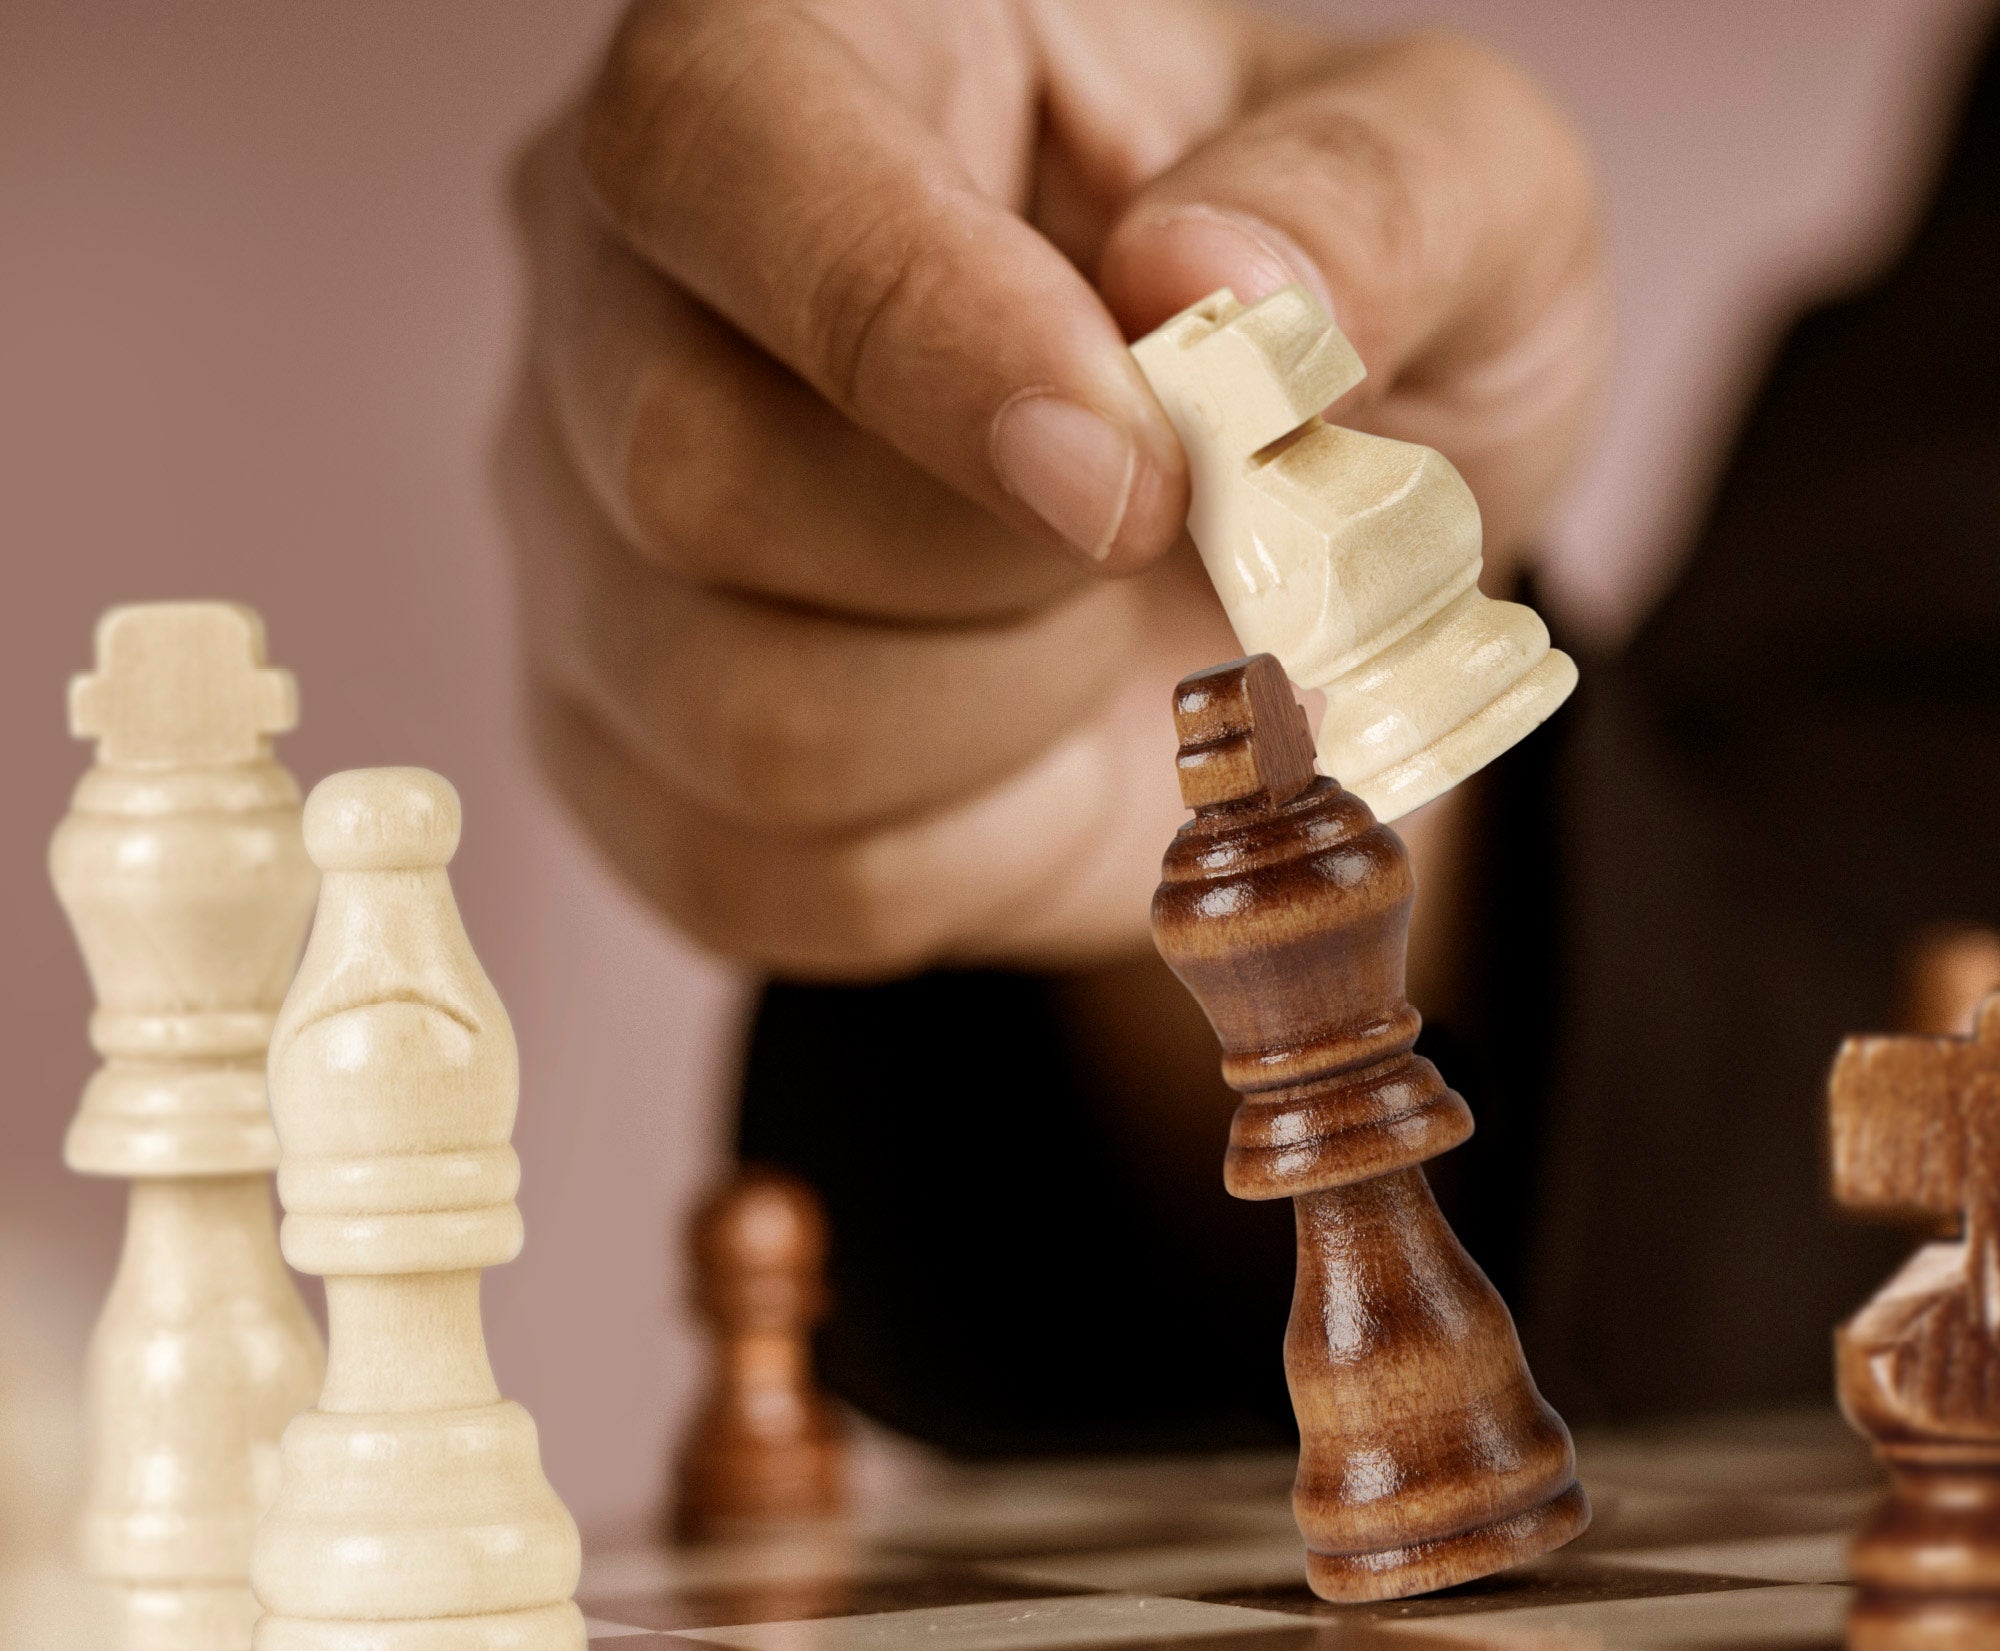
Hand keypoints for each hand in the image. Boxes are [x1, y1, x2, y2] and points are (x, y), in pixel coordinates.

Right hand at [502, 0, 1605, 977]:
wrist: (1273, 605)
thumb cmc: (1346, 366)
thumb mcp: (1470, 223)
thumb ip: (1379, 206)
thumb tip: (1207, 282)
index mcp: (813, 65)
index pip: (722, 148)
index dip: (911, 324)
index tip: (1132, 473)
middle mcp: (635, 299)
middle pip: (696, 469)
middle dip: (997, 568)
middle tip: (1155, 541)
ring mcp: (596, 549)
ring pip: (733, 708)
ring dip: (998, 719)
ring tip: (1087, 634)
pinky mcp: (633, 759)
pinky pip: (766, 870)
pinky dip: (964, 847)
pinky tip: (1019, 745)